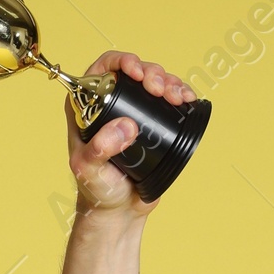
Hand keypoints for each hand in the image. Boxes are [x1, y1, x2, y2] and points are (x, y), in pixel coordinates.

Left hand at [67, 51, 197, 215]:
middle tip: (160, 89)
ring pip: (153, 82)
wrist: (118, 211)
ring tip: (176, 96)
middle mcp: (109, 105)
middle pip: (134, 72)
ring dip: (169, 82)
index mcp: (85, 107)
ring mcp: (133, 112)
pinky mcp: (152, 123)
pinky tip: (187, 98)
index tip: (137, 74)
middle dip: (152, 73)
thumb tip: (126, 126)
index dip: (122, 62)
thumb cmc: (97, 192)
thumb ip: (99, 149)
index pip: (102, 69)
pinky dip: (180, 93)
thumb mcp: (89, 171)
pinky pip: (168, 99)